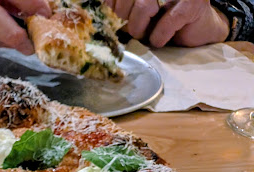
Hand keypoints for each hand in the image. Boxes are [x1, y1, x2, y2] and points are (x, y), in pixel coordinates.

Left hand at [109, 0, 228, 46]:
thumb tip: (102, 11)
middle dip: (126, 19)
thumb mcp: (137, 13)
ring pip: (144, 7)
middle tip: (134, 30)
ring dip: (139, 29)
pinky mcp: (194, 3)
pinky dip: (159, 36)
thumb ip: (122, 9)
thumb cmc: (162, 21)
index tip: (116, 19)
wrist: (196, 29)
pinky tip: (160, 40)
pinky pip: (167, 22)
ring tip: (146, 36)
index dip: (113, 6)